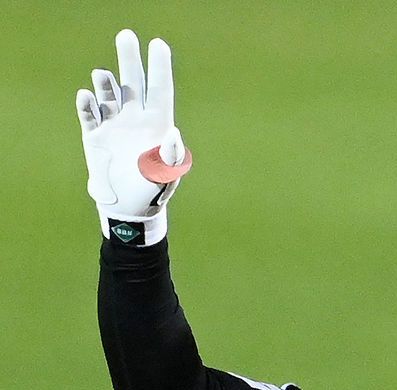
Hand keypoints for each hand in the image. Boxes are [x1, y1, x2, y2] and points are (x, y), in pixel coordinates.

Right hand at [77, 29, 191, 244]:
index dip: (160, 67)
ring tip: (102, 75)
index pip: (159, 89)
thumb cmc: (153, 191)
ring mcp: (114, 124)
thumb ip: (171, 155)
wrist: (128, 208)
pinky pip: (89, 113)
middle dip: (130, 59)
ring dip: (105, 82)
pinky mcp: (95, 134)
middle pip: (132, 81)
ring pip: (109, 94)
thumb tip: (173, 133)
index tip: (158, 44)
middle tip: (127, 36)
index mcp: (157, 123)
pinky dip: (86, 103)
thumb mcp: (166, 175)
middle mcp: (135, 118)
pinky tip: (86, 95)